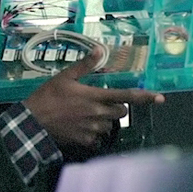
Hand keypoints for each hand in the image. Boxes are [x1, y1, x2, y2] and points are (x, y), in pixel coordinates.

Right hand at [22, 46, 164, 148]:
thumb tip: (99, 50)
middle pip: (121, 113)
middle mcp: (98, 114)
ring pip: (110, 126)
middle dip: (117, 108)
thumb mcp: (64, 77)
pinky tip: (81, 127)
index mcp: (95, 97)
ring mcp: (92, 129)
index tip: (160, 98)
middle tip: (101, 103)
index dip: (145, 97)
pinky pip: (97, 139)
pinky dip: (93, 133)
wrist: (32, 123)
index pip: (126, 96)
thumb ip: (84, 65)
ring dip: (105, 121)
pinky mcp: (85, 141)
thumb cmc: (47, 97)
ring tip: (87, 115)